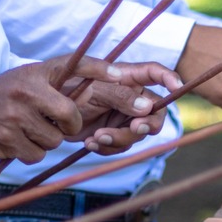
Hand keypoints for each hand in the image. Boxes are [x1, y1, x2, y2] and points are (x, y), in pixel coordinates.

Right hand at [0, 55, 122, 163]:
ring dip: (46, 140)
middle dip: (69, 126)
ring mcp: (15, 116)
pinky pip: (36, 155)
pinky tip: (16, 139)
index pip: (74, 65)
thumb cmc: (3, 94)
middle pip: (71, 117)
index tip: (121, 75)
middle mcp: (27, 91)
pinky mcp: (6, 140)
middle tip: (56, 123)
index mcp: (37, 72)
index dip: (99, 70)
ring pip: (54, 141)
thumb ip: (57, 83)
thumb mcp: (27, 78)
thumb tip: (98, 89)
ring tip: (27, 128)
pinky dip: (30, 152)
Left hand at [67, 62, 181, 155]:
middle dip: (147, 124)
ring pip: (137, 134)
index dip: (170, 78)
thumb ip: (120, 96)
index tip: (178, 88)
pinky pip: (119, 146)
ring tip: (97, 137)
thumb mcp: (93, 88)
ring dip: (120, 138)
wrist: (43, 111)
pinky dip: (107, 147)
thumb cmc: (66, 88)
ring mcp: (121, 117)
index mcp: (127, 78)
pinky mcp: (110, 134)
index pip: (155, 73)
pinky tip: (90, 143)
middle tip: (134, 129)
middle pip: (154, 113)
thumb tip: (148, 108)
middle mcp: (129, 98)